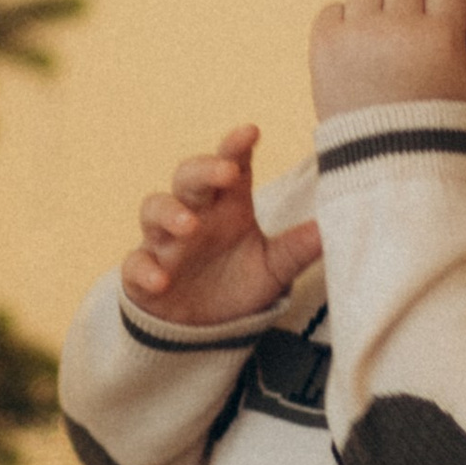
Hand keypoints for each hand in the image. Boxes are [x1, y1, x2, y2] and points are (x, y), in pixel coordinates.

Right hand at [121, 126, 320, 329]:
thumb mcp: (273, 269)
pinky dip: (145, 269)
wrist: (204, 332)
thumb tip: (330, 228)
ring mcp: (165, 242)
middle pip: (188, 177)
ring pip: (153, 209)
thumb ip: (298, 248)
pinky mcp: (143, 274)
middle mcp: (194, 215)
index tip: (251, 132)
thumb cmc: (236, 285)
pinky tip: (160, 280)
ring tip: (189, 225)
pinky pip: (135, 263)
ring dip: (169, 212)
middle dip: (204, 170)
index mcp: (227, 206)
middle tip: (226, 174)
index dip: (235, 146)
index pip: (230, 166)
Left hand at [310, 0, 465, 119]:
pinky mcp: (325, 44)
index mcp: (439, 33)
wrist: (387, 158)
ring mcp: (357, 34)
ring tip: (379, 57)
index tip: (437, 48)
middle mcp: (397, 27)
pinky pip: (332, 10)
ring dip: (374, 19)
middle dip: (409, 19)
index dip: (443, 20)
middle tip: (407, 58)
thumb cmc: (439, 120)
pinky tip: (355, 56)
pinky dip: (342, 27)